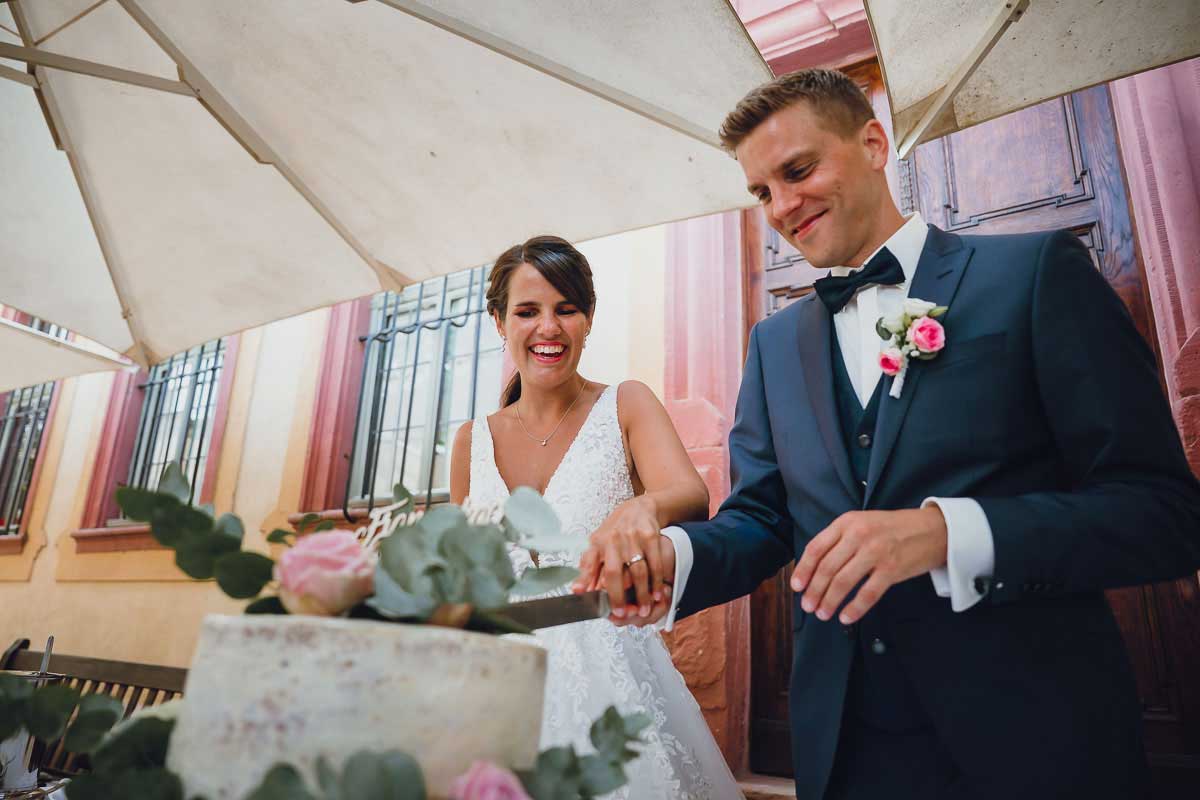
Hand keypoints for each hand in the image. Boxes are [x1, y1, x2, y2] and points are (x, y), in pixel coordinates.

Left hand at [573, 496, 674, 622]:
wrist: (638, 509)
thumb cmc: (615, 533)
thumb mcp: (598, 546)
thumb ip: (590, 569)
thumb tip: (580, 592)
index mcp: (596, 543)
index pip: (588, 563)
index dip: (584, 580)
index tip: (583, 596)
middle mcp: (612, 539)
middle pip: (614, 572)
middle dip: (618, 596)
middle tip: (622, 614)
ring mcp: (632, 537)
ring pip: (638, 571)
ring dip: (642, 594)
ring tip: (643, 610)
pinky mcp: (650, 536)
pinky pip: (655, 564)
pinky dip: (657, 582)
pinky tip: (657, 595)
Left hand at [791, 506, 946, 624]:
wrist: (934, 529)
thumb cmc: (894, 529)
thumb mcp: (862, 522)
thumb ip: (840, 540)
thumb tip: (815, 568)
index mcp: (847, 522)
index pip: (816, 548)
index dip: (803, 570)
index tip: (796, 587)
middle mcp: (859, 535)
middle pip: (827, 568)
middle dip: (814, 591)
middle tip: (807, 606)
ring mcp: (876, 552)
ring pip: (844, 582)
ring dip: (829, 601)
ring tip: (822, 614)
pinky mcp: (892, 569)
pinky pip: (868, 593)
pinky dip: (854, 608)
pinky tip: (845, 617)